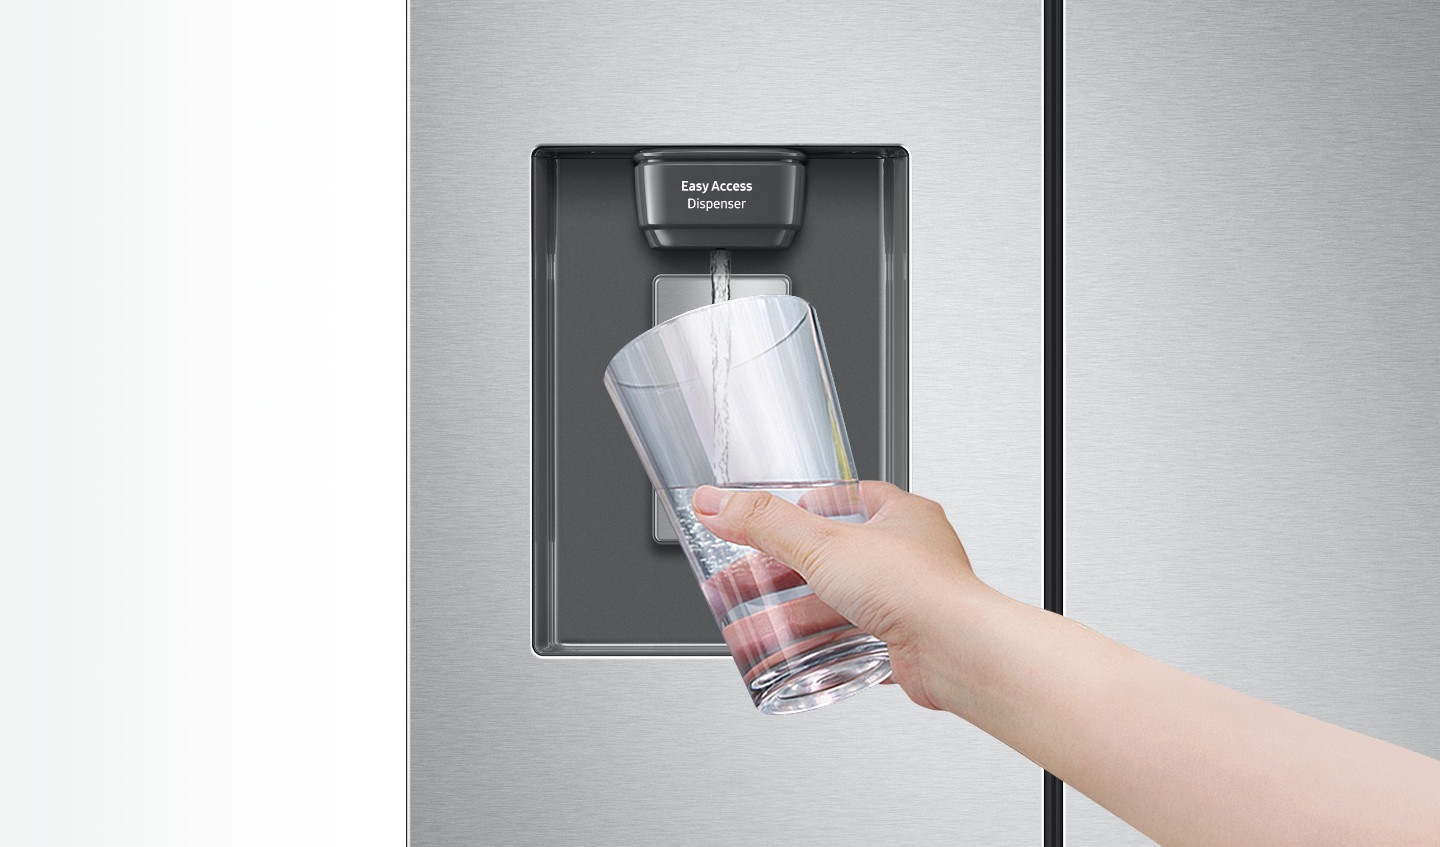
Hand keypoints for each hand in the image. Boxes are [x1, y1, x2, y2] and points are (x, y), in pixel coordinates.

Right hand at [692, 481, 988, 710]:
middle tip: (740, 579)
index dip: (809, 505)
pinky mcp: (904, 644)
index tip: (778, 514)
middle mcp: (909, 556)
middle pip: (830, 559)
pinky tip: (788, 658)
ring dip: (790, 617)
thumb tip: (714, 502)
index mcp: (901, 516)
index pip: (849, 498)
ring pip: (836, 606)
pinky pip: (851, 643)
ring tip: (748, 628)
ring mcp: (908, 601)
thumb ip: (763, 523)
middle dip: (780, 574)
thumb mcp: (822, 544)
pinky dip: (817, 650)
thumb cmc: (918, 588)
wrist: (957, 652)